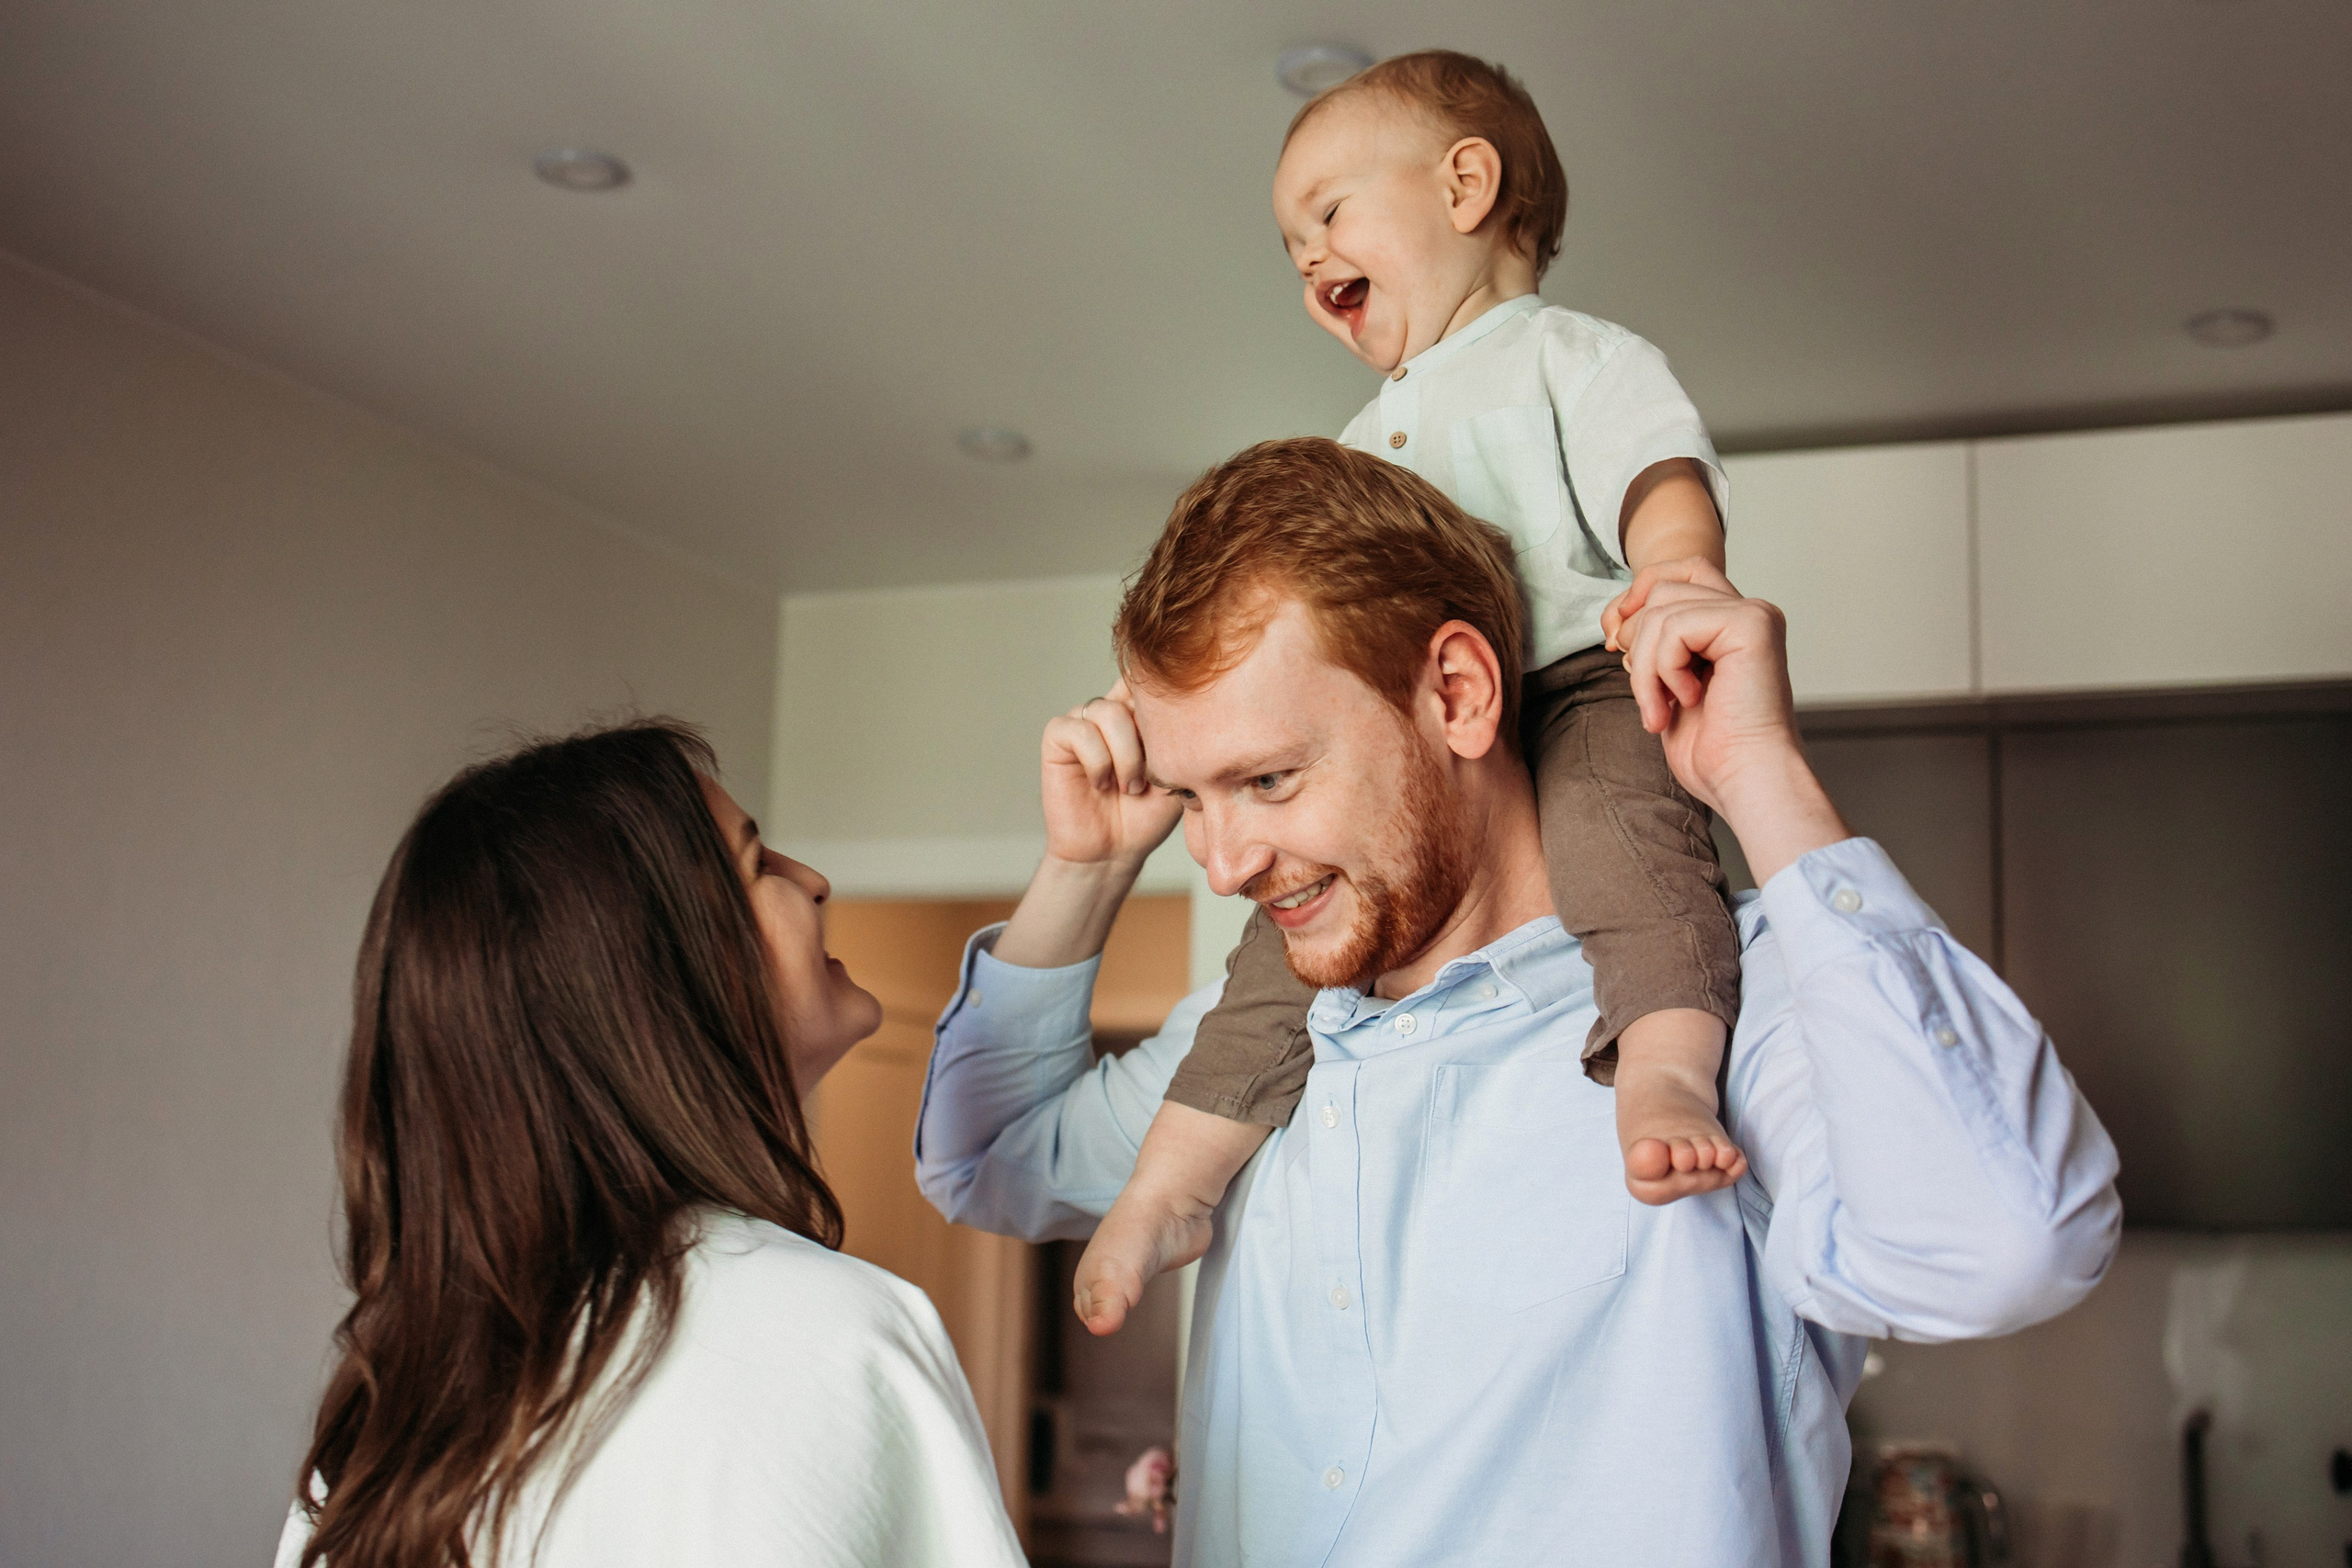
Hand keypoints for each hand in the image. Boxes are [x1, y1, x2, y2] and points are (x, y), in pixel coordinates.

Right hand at [1039, 681, 1182, 870]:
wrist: (1113, 852)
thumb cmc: (1147, 816)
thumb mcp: (1180, 773)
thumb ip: (1183, 739)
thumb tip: (1197, 709)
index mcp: (1141, 712)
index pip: (1150, 675)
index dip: (1163, 682)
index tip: (1180, 707)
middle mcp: (1111, 710)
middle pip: (1132, 689)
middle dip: (1149, 736)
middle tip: (1151, 778)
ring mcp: (1083, 721)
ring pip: (1106, 711)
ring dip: (1125, 755)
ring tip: (1128, 787)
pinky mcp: (1058, 738)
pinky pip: (1079, 731)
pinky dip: (1097, 762)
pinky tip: (1101, 784)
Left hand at [1611, 560, 1849, 882]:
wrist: (1745, 779)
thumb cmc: (1713, 750)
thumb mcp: (1666, 684)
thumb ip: (1653, 642)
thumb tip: (1616, 617)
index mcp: (1731, 625)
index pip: (1676, 572)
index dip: (1636, 598)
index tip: (1615, 643)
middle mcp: (1748, 612)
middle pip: (1662, 588)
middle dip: (1635, 640)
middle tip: (1649, 695)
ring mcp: (1753, 615)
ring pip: (1661, 610)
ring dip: (1646, 669)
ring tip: (1662, 710)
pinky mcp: (1751, 624)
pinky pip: (1675, 627)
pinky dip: (1664, 670)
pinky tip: (1689, 700)